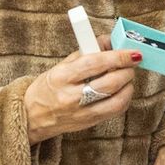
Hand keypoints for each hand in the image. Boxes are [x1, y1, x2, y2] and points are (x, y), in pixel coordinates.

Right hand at [24, 37, 143, 142]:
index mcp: (62, 77)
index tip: (132, 52)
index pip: (94, 63)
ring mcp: (81, 113)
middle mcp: (71, 96)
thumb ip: (86, 52)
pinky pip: (115, 111)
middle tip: (131, 63)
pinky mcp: (89, 123)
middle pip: (109, 83)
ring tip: (127, 77)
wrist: (32, 116)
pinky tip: (122, 90)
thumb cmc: (48, 87)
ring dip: (129, 86)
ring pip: (116, 101)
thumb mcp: (61, 66)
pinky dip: (124, 99)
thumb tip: (109, 41)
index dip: (117, 56)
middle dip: (127, 71)